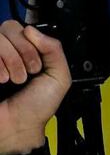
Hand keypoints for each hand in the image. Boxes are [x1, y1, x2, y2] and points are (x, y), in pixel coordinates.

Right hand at [0, 21, 70, 152]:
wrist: (17, 127)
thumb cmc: (35, 107)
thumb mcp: (58, 78)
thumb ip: (55, 50)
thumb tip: (32, 30)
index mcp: (25, 53)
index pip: (23, 28)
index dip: (33, 43)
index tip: (38, 65)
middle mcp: (5, 53)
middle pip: (8, 27)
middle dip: (24, 51)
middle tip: (27, 73)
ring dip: (11, 60)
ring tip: (13, 80)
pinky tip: (1, 79)